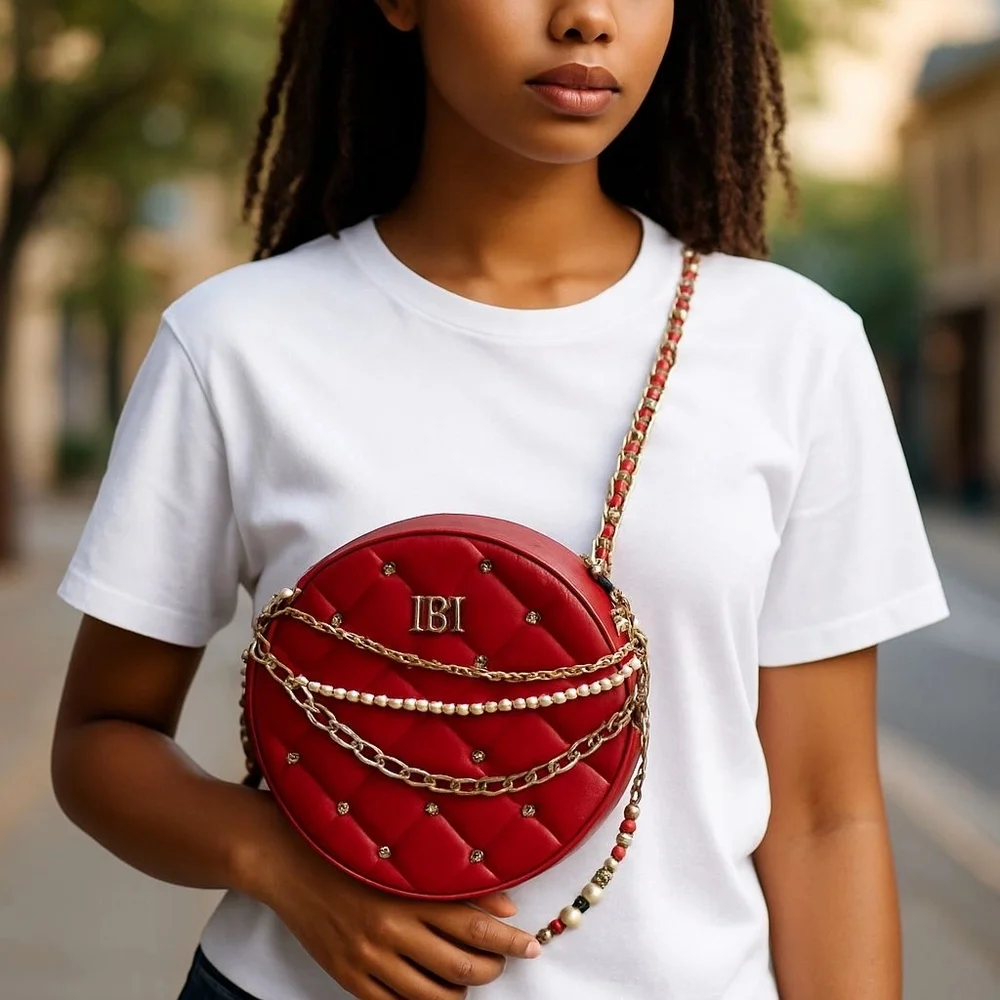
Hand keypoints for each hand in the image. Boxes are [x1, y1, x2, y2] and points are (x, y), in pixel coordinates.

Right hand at [244, 797, 540, 999]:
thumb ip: (452, 881)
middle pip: (460, 966)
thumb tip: (504, 905)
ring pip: (433, 995)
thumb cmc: (346, 848)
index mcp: (407, 895)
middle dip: (493, 968)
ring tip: (471, 975)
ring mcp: (368, 959)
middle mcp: (390, 930)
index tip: (532, 944)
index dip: (509, 941)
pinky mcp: (348, 978)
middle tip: (505, 960)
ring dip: (462, 990)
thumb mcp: (401, 856)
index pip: (474, 926)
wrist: (286, 860)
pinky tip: (434, 989)